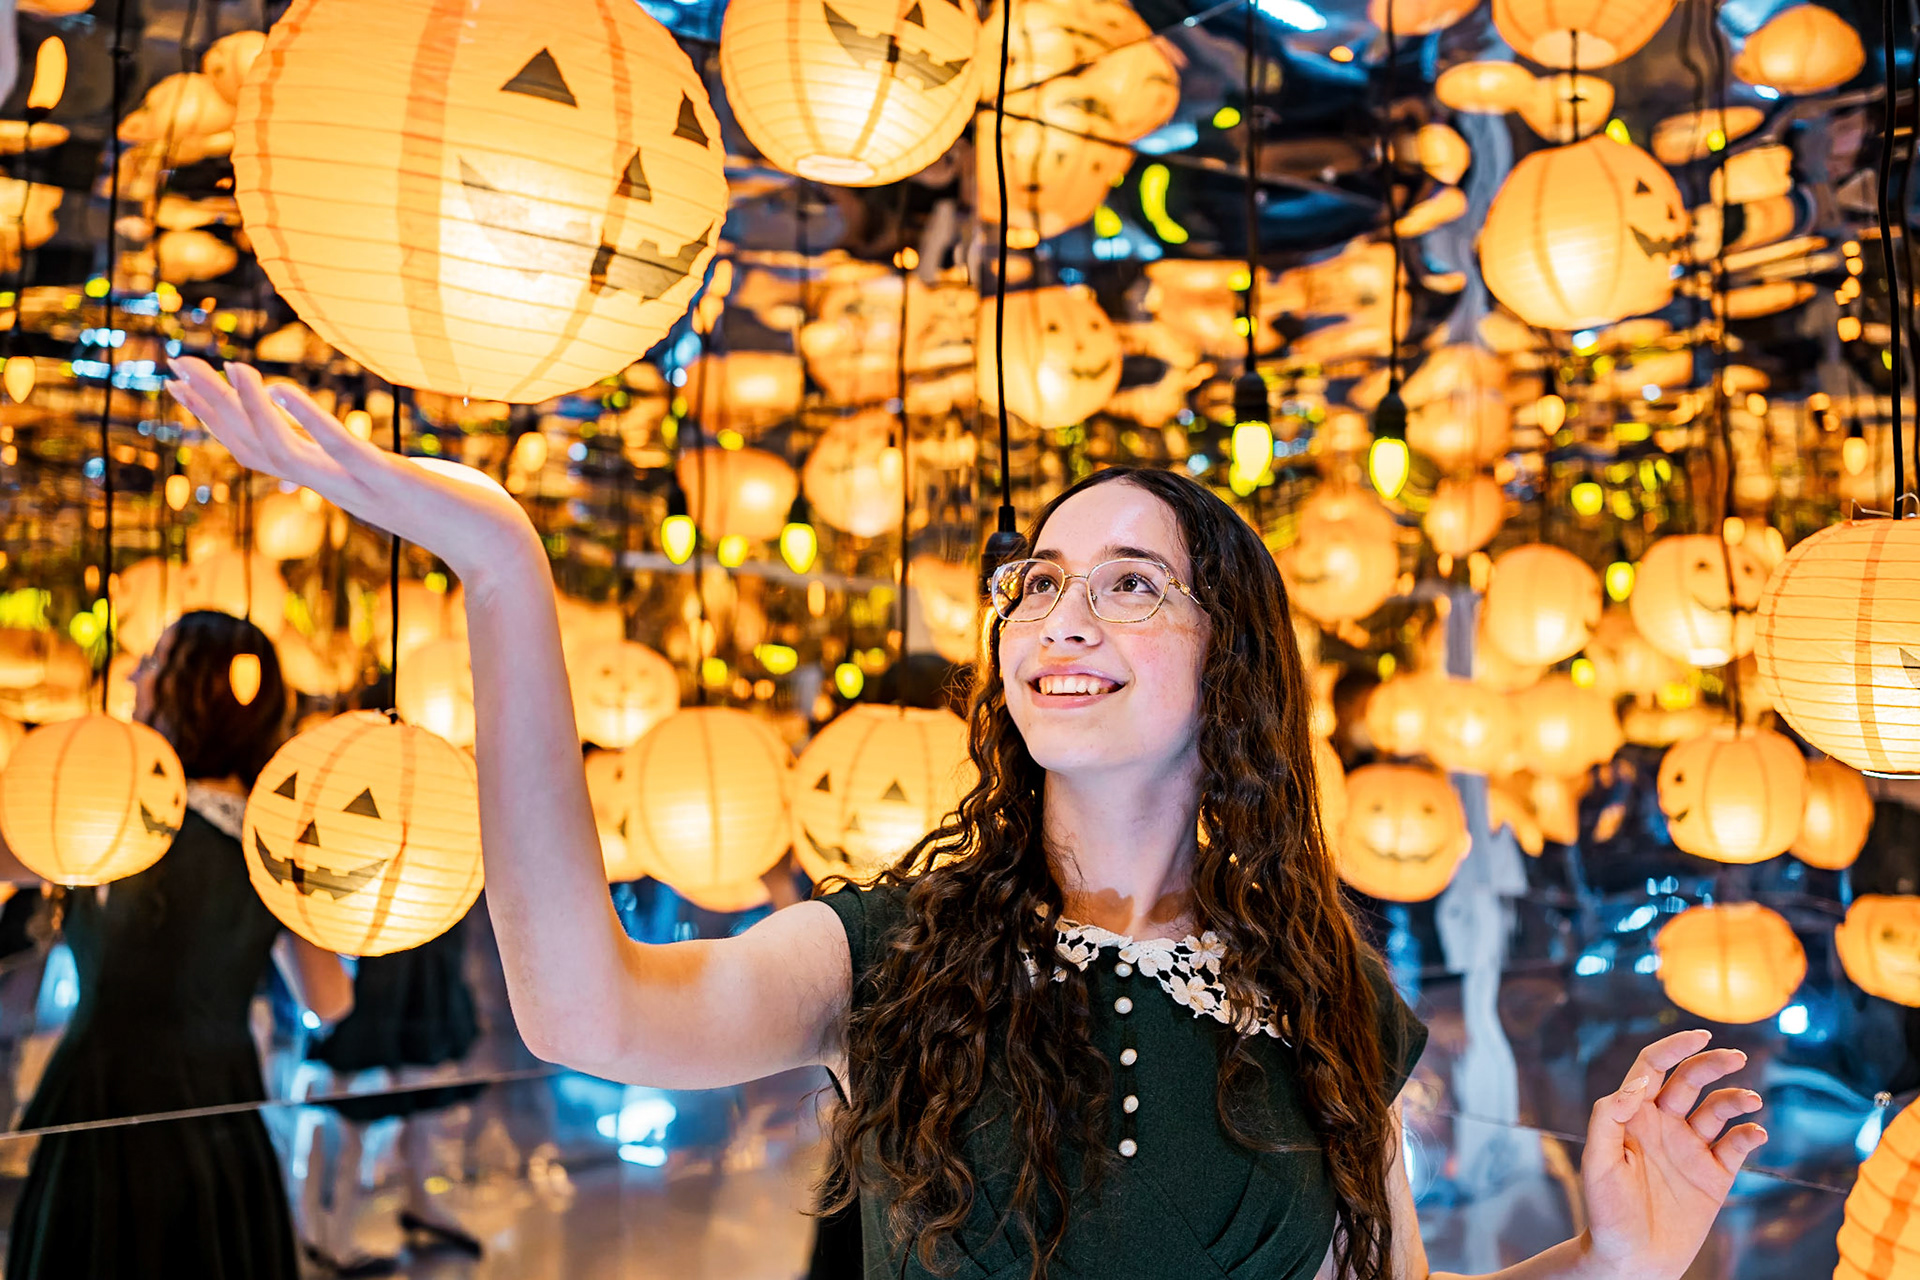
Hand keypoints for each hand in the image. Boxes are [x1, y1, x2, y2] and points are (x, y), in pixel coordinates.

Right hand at [165, 357, 535, 580]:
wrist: (498, 547)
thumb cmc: (461, 511)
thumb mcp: (403, 483)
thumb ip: (375, 469)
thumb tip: (367, 459)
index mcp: (335, 484)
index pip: (260, 452)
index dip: (218, 419)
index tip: (186, 384)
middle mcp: (336, 488)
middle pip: (253, 449)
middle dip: (212, 407)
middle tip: (172, 366)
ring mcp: (359, 486)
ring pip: (283, 451)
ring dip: (250, 409)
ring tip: (226, 367)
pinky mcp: (388, 479)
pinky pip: (338, 447)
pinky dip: (308, 417)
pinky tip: (282, 386)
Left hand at [1581, 1028, 1766, 1279]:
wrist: (1630, 1260)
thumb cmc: (1604, 1212)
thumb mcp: (1597, 1163)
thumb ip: (1608, 1118)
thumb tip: (1637, 1085)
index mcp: (1633, 1116)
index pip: (1653, 1068)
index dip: (1674, 1047)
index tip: (1700, 1035)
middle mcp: (1662, 1126)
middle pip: (1689, 1081)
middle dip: (1712, 1064)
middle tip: (1735, 1058)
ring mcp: (1689, 1149)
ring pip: (1717, 1110)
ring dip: (1734, 1099)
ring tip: (1749, 1100)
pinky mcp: (1713, 1176)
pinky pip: (1736, 1147)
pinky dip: (1748, 1134)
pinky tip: (1753, 1133)